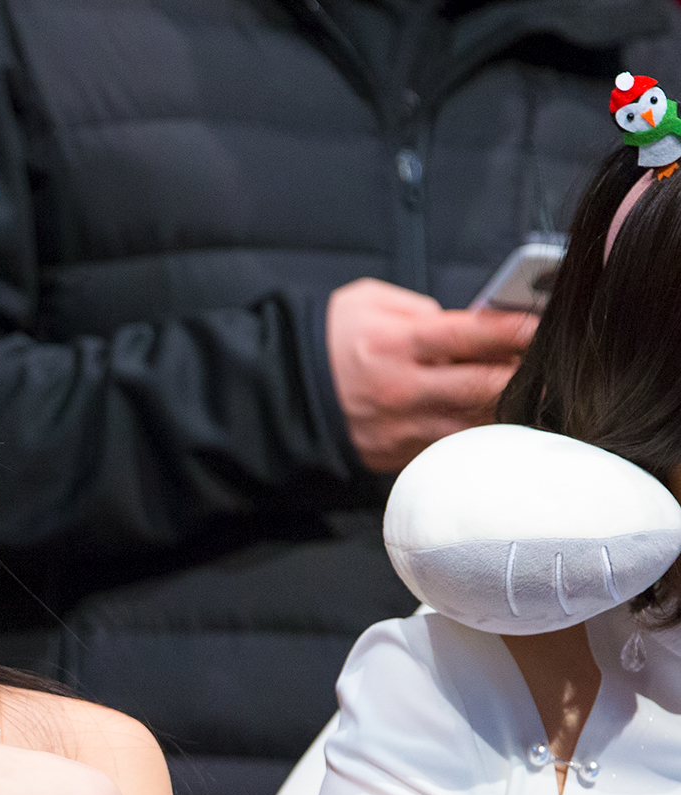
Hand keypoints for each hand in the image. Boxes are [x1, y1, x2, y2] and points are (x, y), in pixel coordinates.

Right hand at [327, 278, 535, 472]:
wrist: (276, 392)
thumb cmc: (324, 342)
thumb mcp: (365, 302)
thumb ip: (419, 309)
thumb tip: (461, 324)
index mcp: (397, 344)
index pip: (476, 335)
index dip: (520, 330)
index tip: (545, 327)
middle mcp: (403, 389)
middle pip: (488, 386)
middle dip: (529, 376)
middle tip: (555, 367)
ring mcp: (401, 428)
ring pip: (476, 423)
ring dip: (508, 410)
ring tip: (532, 397)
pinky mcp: (396, 455)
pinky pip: (448, 445)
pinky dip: (473, 433)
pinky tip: (489, 422)